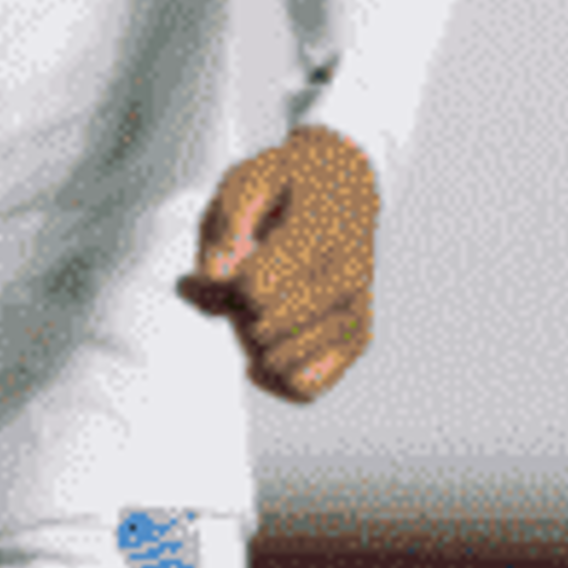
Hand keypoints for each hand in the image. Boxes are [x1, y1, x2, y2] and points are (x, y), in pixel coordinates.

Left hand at [176, 126, 378, 402]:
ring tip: (257, 312)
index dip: (222, 285)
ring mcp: (356, 310)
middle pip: (266, 327)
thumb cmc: (285, 183)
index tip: (224, 264)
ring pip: (287, 364)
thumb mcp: (248, 179)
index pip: (255, 289)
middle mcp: (348, 276)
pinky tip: (261, 356)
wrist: (346, 183)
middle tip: (237, 287)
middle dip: (237, 312)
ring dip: (255, 345)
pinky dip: (276, 379)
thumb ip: (228, 225)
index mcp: (321, 233)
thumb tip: (211, 280)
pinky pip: (308, 387)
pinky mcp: (356, 338)